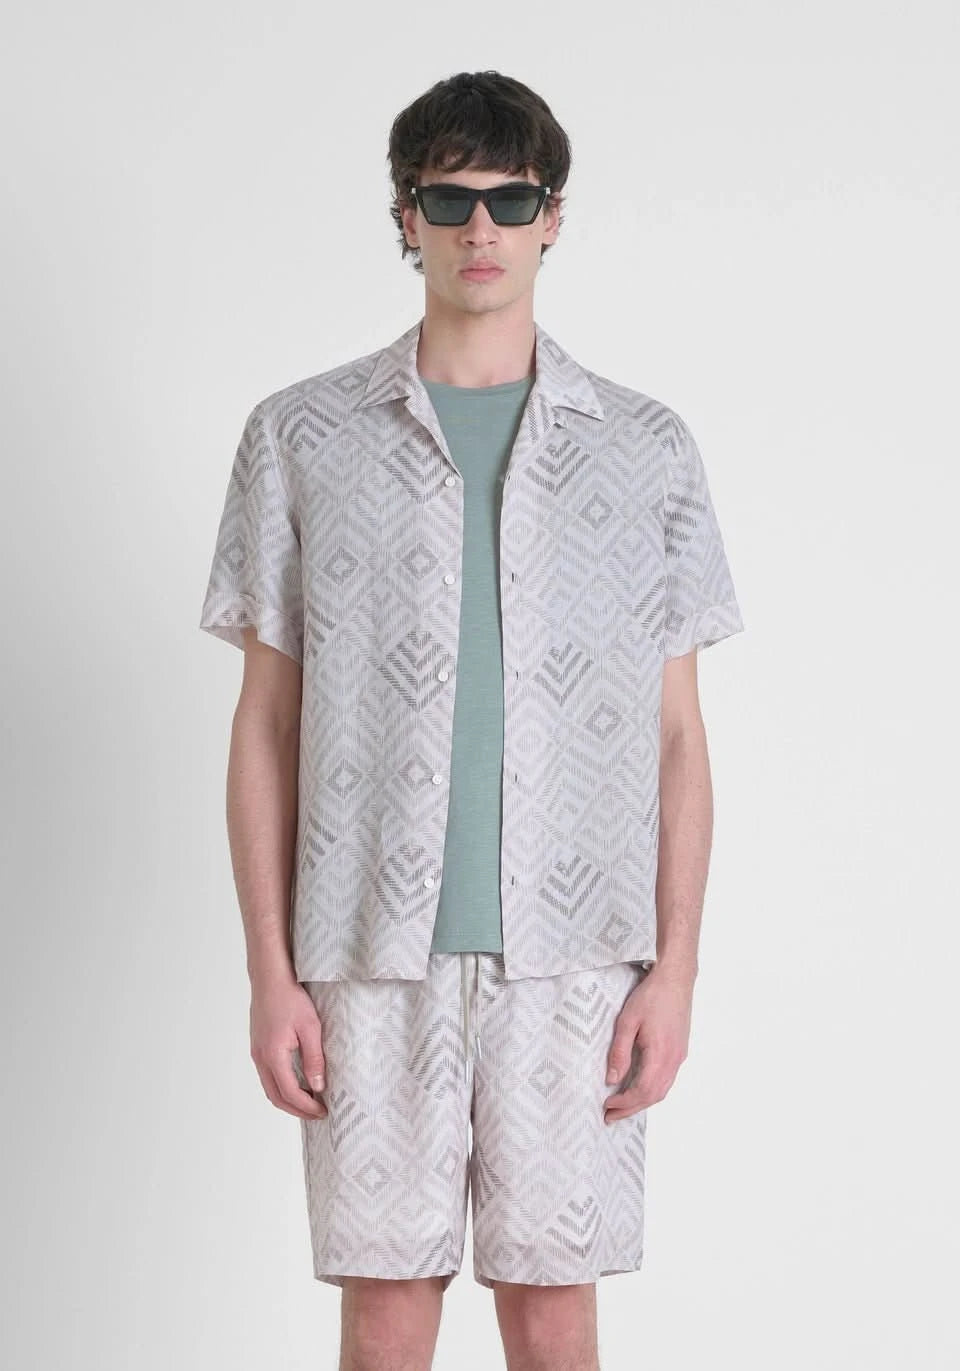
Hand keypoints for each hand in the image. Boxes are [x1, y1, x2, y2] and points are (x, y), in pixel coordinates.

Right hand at [249, 977, 327, 1120]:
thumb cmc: (290, 998)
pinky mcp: (258, 1046)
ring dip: (288, 1099)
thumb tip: (318, 1086)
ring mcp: (256, 1053)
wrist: (270, 979)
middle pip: (275, 1096)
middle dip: (296, 1110)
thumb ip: (314, 1059)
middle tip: (316, 1114)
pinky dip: (281, 1086)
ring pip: (270, 1087)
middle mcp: (260, 1058)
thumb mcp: (310, 1028)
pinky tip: (296, 1082)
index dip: (306, 1106)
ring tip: (308, 1102)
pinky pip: (268, 1075)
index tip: (323, 1111)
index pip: (289, 1093)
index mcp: (273, 1055)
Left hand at [603, 962, 694, 1123]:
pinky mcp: (680, 1050)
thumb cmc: (651, 996)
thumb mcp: (627, 1021)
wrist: (676, 979)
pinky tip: (639, 1088)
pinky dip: (652, 1090)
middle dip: (631, 1109)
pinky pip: (667, 1079)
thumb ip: (619, 1052)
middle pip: (654, 1096)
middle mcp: (674, 1060)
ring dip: (642, 1101)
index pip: (643, 1091)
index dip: (624, 1103)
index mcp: (661, 1054)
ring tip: (622, 1106)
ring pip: (662, 1090)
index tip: (607, 1106)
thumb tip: (611, 1079)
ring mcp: (680, 1056)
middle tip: (610, 1116)